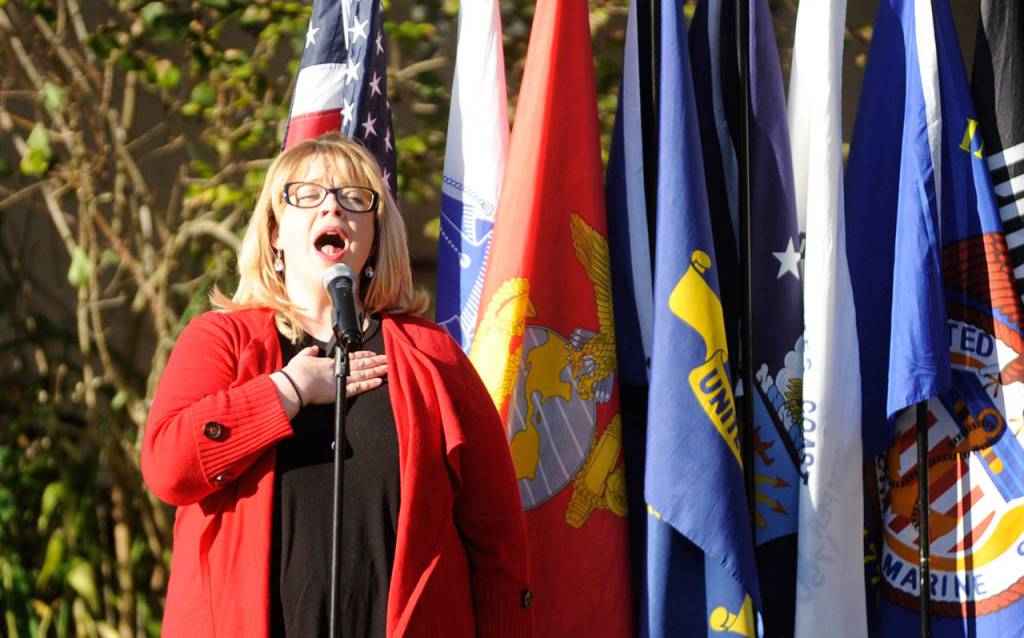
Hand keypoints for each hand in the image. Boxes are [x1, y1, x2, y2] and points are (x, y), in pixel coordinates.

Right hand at [271, 347, 387, 416]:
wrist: (295, 384)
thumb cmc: (296, 372)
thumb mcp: (302, 358)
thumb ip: (309, 353)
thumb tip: (313, 349)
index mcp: (330, 362)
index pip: (351, 357)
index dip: (364, 356)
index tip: (373, 354)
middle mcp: (339, 368)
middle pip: (362, 364)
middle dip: (376, 361)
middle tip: (387, 358)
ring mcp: (342, 379)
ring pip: (364, 374)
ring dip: (377, 370)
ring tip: (388, 367)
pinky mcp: (342, 391)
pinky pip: (359, 387)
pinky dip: (369, 384)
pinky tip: (379, 381)